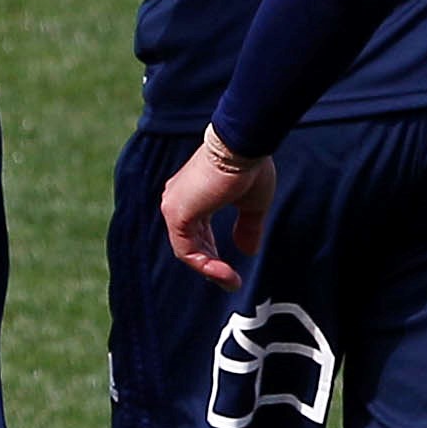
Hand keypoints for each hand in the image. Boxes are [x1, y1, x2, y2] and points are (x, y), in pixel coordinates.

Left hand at [158, 129, 277, 288]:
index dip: (214, 255)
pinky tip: (225, 273)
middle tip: (232, 282)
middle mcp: (178, 200)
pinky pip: (186, 250)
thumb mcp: (251, 204)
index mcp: (193, 196)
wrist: (243, 145)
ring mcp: (174, 206)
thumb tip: (248, 252)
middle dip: (212, 266)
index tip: (232, 273)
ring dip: (210, 270)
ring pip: (187, 250)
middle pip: (191, 244)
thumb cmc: (249, 166)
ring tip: (231, 281)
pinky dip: (205, 265)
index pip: (198, 234)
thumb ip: (247, 227)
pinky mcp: (177, 213)